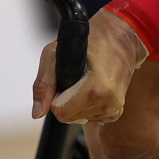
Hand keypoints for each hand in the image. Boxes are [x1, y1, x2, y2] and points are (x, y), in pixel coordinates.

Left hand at [35, 9, 147, 124]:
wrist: (121, 39)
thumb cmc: (89, 42)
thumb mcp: (55, 54)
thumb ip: (43, 85)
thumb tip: (37, 113)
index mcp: (95, 90)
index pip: (61, 112)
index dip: (56, 97)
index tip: (64, 80)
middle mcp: (108, 102)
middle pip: (69, 117)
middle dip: (65, 101)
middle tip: (75, 80)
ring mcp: (114, 107)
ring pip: (79, 118)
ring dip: (76, 104)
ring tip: (86, 82)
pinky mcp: (117, 110)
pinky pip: (91, 118)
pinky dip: (87, 107)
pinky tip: (94, 90)